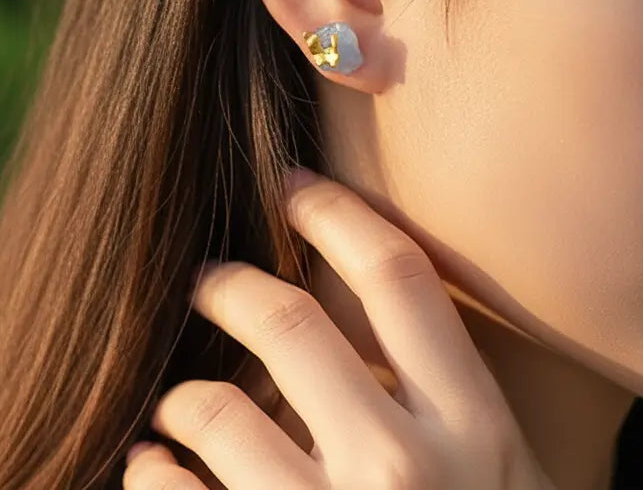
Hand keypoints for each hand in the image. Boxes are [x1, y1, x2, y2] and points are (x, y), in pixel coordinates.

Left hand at [122, 169, 555, 488]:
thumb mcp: (494, 472)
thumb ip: (435, 396)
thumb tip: (342, 319)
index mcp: (474, 428)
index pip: (398, 277)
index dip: (337, 213)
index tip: (292, 183)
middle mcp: (404, 467)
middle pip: (289, 320)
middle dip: (230, 284)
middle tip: (206, 277)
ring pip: (215, 407)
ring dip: (180, 393)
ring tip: (172, 403)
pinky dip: (150, 472)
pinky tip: (152, 468)